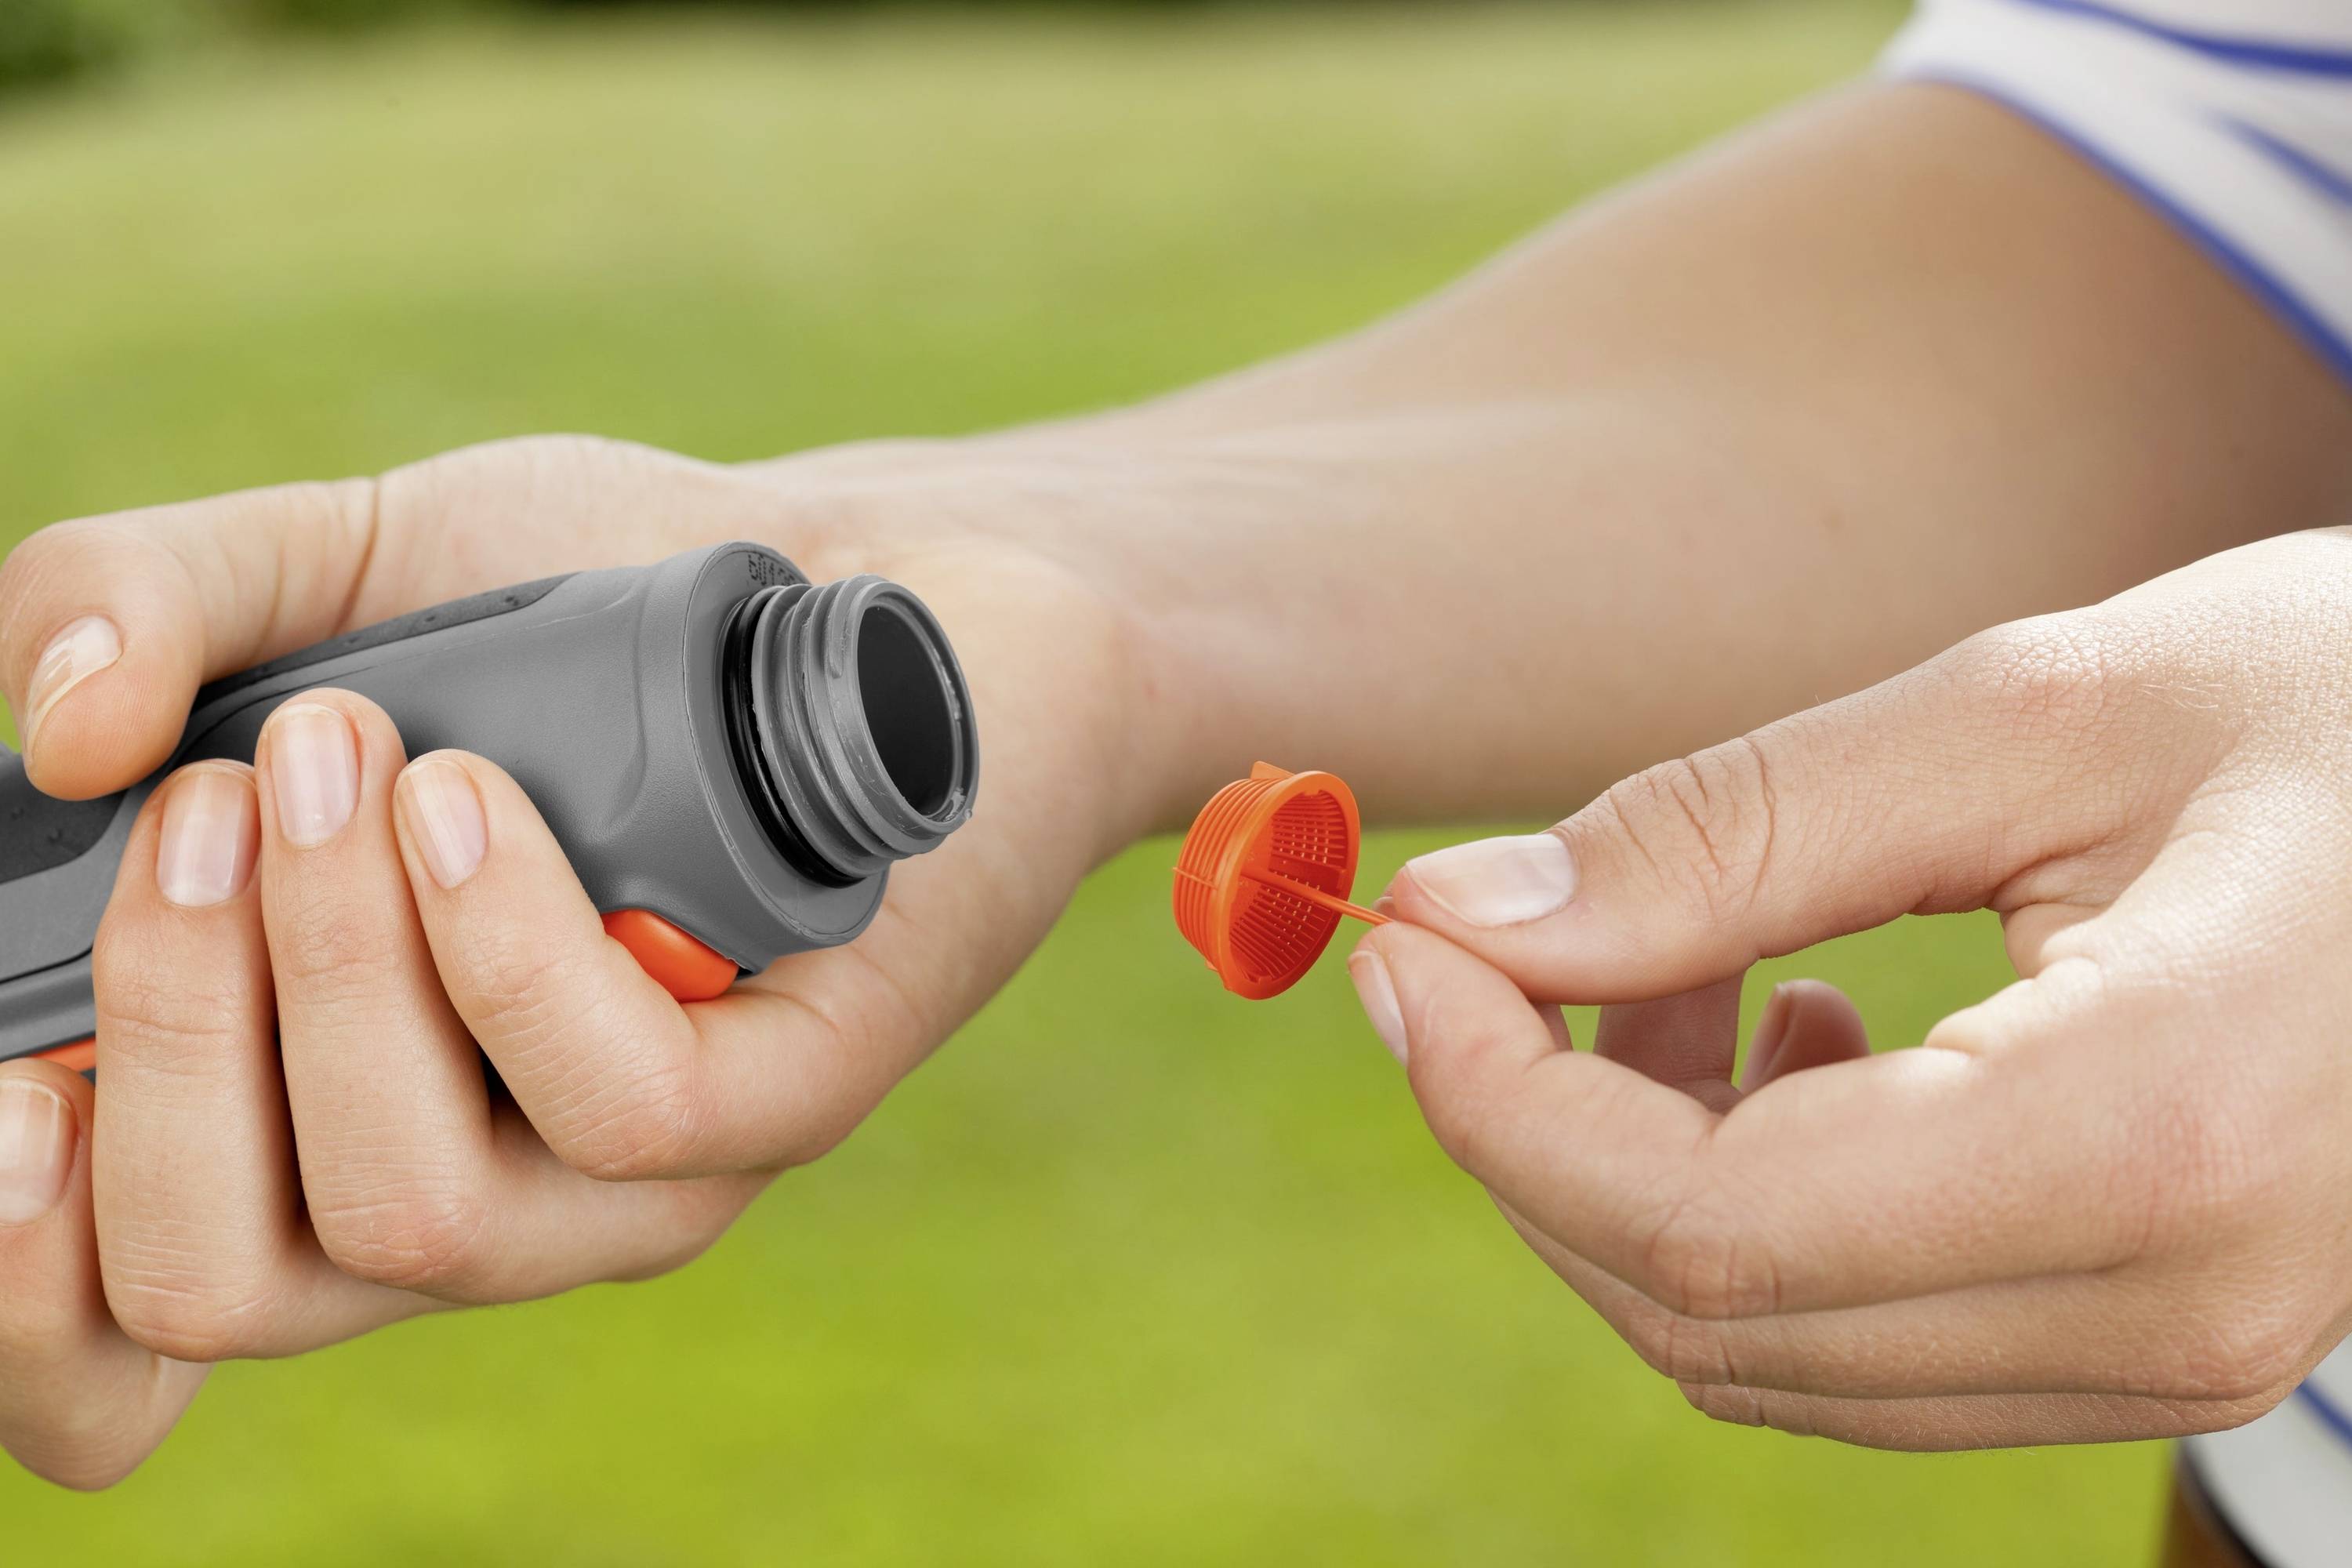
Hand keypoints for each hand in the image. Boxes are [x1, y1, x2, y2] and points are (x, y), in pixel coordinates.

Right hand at [0, 433, 1162, 1486]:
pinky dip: (501, 951)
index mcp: (304, 1107)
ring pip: (407, 1213)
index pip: (113, 1331)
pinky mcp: (784, 1107)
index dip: (17, 1277)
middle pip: (217, 1282)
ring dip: (326, 977)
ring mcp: (624, 1176)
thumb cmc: (582, 598)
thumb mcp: (337, 567)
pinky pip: (612, 1111)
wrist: (857, 571)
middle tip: (206, 808)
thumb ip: (151, 605)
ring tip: (340, 758)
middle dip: (160, 1043)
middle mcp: (454, 1179)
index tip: (9, 1074)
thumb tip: (60, 734)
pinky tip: (474, 803)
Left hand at [1350, 529, 2351, 1449]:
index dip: (1496, 1099)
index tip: (1407, 948)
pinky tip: (1799, 1029)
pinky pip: (1868, 1335)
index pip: (1701, 1223)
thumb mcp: (2028, 713)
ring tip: (1684, 959)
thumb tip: (1471, 918)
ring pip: (1768, 1344)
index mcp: (2150, 1135)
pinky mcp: (2168, 1338)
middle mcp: (2175, 1305)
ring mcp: (2182, 1353)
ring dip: (1640, 1165)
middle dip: (1536, 1133)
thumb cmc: (2343, 711)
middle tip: (1495, 937)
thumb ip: (1728, 830)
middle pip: (1706, 1309)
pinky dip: (1755, 1205)